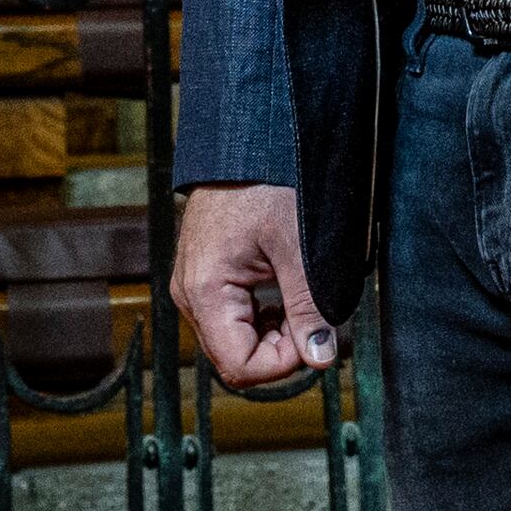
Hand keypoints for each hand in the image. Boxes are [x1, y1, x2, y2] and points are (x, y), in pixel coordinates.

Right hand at [171, 183, 338, 391]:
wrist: (241, 144)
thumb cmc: (264, 184)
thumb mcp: (296, 247)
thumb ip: (309, 306)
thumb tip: (321, 357)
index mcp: (205, 291)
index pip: (239, 366)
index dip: (281, 363)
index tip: (312, 336)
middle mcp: (189, 295)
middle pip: (233, 359)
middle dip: (278, 349)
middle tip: (309, 316)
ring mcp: (192, 287)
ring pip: (233, 342)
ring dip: (271, 335)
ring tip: (297, 303)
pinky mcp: (203, 279)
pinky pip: (229, 320)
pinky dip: (260, 320)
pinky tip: (281, 297)